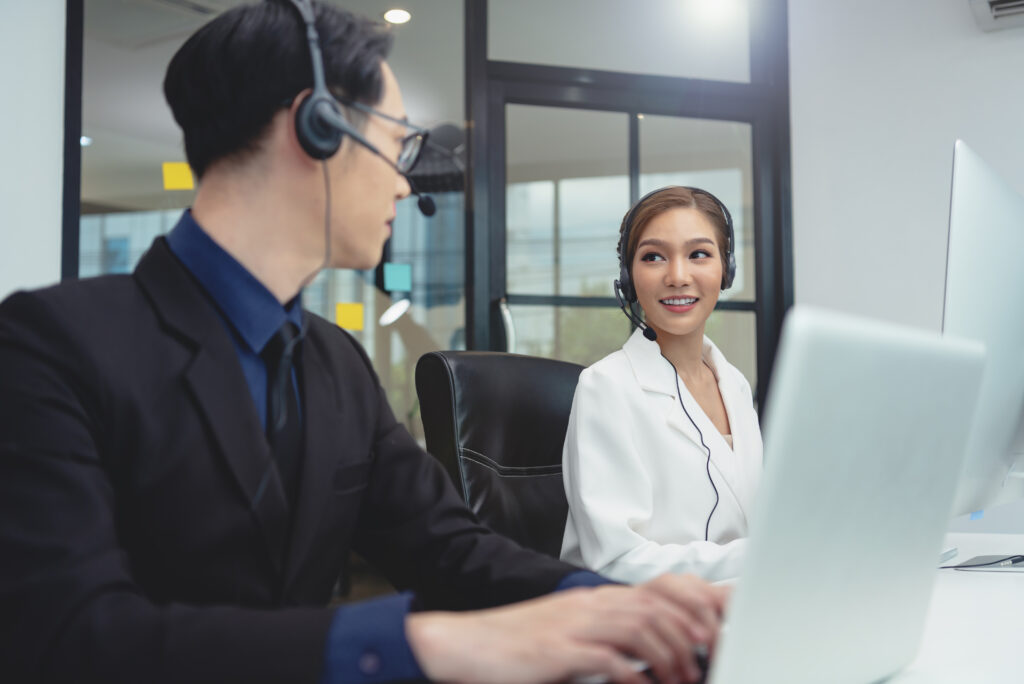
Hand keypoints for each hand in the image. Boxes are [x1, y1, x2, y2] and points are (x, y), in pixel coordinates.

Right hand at [406, 575, 724, 683]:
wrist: (465, 643)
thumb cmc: (515, 644)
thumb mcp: (566, 631)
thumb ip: (602, 635)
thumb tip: (640, 652)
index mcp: (592, 601)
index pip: (653, 593)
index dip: (688, 609)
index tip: (711, 632)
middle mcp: (587, 607)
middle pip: (654, 607)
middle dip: (688, 630)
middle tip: (707, 656)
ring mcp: (573, 626)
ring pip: (638, 628)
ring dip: (668, 654)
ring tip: (681, 677)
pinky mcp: (558, 651)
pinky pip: (606, 657)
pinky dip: (631, 672)